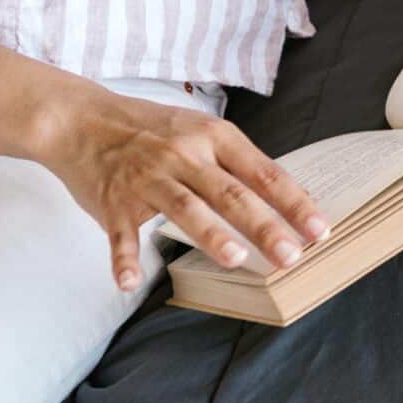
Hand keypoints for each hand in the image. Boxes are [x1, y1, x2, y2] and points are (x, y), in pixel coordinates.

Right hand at [38, 86, 329, 291]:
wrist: (83, 120)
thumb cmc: (153, 129)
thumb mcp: (200, 131)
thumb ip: (235, 163)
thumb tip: (285, 199)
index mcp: (213, 137)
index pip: (263, 173)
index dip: (294, 202)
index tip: (320, 230)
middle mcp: (183, 155)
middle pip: (231, 194)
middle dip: (264, 225)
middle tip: (291, 255)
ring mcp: (147, 178)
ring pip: (185, 207)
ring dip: (210, 234)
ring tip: (236, 259)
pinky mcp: (113, 201)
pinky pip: (120, 233)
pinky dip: (123, 259)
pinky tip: (131, 283)